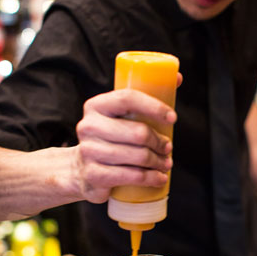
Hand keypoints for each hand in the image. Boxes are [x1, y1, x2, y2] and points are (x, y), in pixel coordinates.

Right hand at [74, 87, 177, 203]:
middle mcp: (89, 126)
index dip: (154, 106)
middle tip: (168, 148)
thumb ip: (145, 97)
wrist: (80, 170)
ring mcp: (89, 151)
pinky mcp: (93, 175)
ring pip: (137, 156)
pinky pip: (130, 176)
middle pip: (138, 132)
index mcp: (96, 106)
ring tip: (166, 163)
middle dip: (160, 142)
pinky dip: (151, 178)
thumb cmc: (109, 139)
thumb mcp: (119, 117)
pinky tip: (160, 178)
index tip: (173, 117)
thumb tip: (177, 77)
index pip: (128, 99)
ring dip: (158, 162)